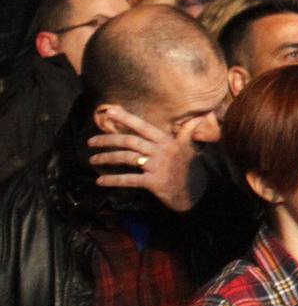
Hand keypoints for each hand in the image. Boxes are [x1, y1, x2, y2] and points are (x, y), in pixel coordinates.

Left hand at [88, 104, 208, 211]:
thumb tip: (198, 116)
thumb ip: (187, 132)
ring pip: (126, 158)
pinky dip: (113, 180)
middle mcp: (162, 151)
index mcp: (167, 141)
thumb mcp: (189, 148)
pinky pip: (129, 179)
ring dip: (106, 158)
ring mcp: (158, 167)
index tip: (107, 112)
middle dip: (107, 140)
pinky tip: (100, 181)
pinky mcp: (154, 183)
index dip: (124, 118)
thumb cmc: (191, 169)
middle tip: (90, 141)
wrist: (197, 193)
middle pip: (129, 141)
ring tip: (92, 160)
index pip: (142, 126)